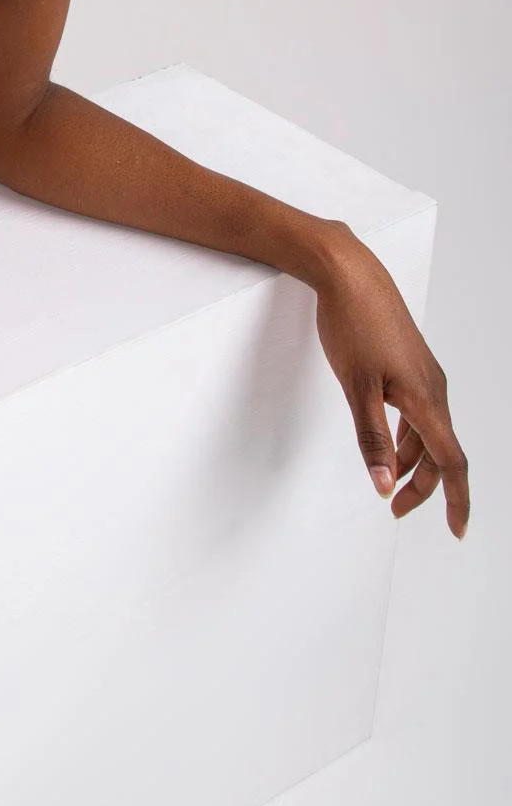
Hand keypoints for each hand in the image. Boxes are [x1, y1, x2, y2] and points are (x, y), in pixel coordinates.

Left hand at [311, 238, 469, 536]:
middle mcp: (434, 388)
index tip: (455, 530)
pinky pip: (419, 412)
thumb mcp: (356, 388)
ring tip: (387, 480)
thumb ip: (371, 439)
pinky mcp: (411, 364)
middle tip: (394, 509)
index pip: (451, 462)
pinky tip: (389, 442)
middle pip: (439, 452)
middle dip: (422, 486)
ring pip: (428, 432)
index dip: (455, 500)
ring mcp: (424, 375)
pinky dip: (407, 435)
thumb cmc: (352, 325)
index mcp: (426, 399)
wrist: (350, 275)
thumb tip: (384, 485)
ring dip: (411, 460)